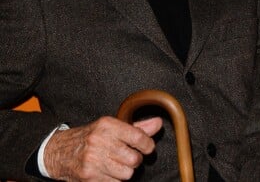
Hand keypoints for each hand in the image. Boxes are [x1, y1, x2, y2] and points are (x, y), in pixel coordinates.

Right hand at [44, 116, 162, 180]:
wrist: (61, 151)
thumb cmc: (92, 137)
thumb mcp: (113, 127)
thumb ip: (137, 127)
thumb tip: (158, 124)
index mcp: (107, 125)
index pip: (137, 137)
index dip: (148, 145)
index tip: (149, 147)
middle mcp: (100, 142)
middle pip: (134, 159)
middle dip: (136, 160)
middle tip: (130, 156)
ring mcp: (93, 161)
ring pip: (126, 174)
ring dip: (126, 171)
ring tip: (118, 164)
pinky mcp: (89, 177)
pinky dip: (115, 180)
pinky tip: (108, 171)